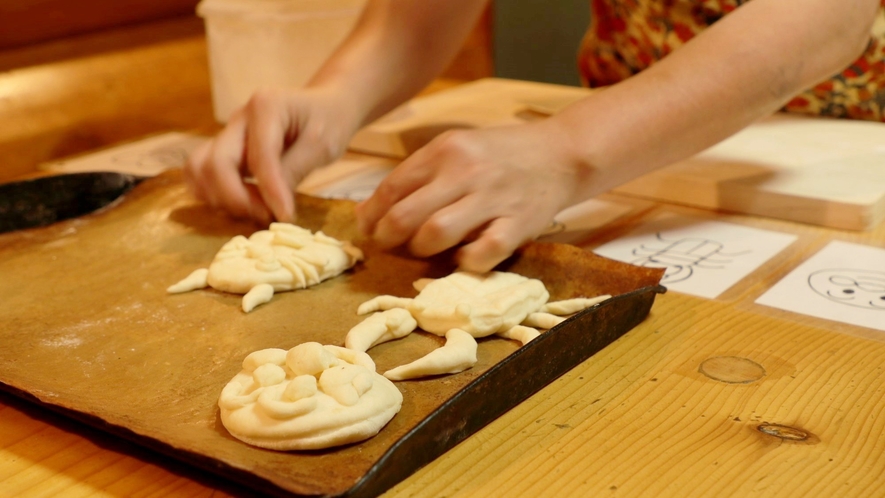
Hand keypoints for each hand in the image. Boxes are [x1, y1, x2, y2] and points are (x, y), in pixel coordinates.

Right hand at [185, 87, 360, 223]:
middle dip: (237, 198)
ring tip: (255, 210)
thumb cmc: (328, 122)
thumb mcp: (322, 146)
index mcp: (265, 106)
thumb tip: (276, 209)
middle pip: (215, 163)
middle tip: (267, 216)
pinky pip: (200, 173)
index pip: (259, 157)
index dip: (270, 192)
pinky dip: (212, 193)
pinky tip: (243, 204)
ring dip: (221, 198)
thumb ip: (295, 171)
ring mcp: (227, 133)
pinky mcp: (223, 149)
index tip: (285, 217)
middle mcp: (239, 118)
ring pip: (199, 169)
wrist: (324, 106)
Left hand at [355, 120, 587, 272]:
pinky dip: (464, 262)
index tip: (369, 229)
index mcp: (445, 150)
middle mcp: (465, 172)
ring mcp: (492, 199)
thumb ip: (415, 175)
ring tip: (423, 250)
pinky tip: (462, 257)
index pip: (392, 188)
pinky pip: (480, 254)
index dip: (372, 215)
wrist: (562, 154)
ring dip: (421, 250)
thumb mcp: (456, 148)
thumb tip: (368, 211)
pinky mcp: (517, 225)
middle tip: (388, 246)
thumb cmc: (500, 154)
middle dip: (388, 238)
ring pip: (436, 234)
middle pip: (406, 215)